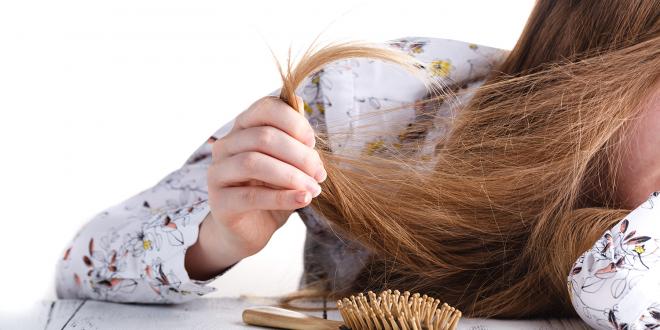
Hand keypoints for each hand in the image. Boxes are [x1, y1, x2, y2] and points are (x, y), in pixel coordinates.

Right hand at [185, 95, 325, 279]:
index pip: (265, 108)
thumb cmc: (272, 190)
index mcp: (243, 128)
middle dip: (299, 155)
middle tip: (320, 174)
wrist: (251, 229)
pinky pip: (252, 196)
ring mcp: (218, 173)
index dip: (294, 122)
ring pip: (254, 163)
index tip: (313, 143)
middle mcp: (226, 146)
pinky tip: (303, 200)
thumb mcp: (289, 162)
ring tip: (314, 189)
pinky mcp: (219, 202)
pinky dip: (282, 197)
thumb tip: (300, 104)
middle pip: (263, 137)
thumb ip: (294, 137)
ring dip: (292, 176)